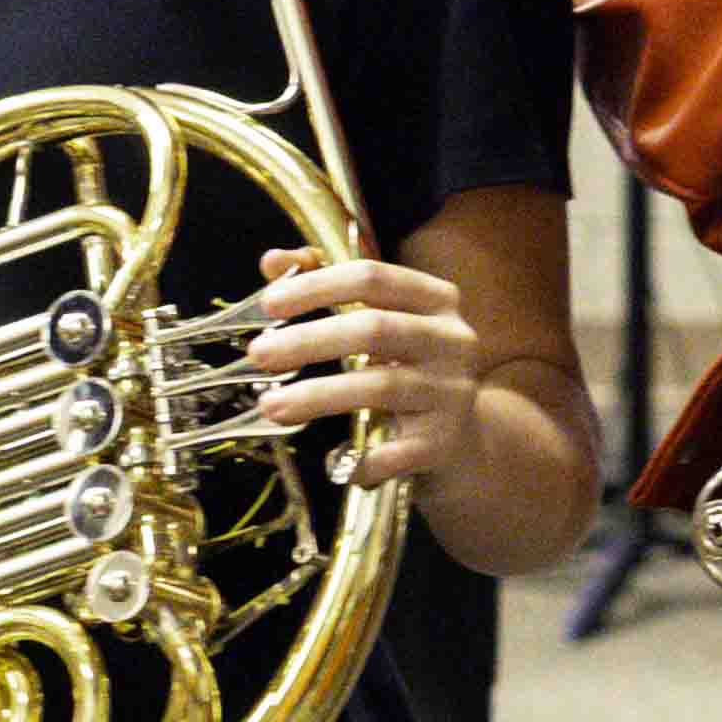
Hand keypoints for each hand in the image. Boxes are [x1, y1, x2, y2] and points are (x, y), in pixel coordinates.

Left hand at [245, 243, 483, 491]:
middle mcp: (452, 340)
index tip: (269, 303)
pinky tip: (330, 460)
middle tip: (259, 354)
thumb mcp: (379, 320)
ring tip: (271, 405)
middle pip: (375, 329)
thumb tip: (273, 261)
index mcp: (435, 300)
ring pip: (381, 387)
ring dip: (317, 396)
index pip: (373, 277)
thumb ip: (327, 287)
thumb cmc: (408, 368)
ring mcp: (453, 391)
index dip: (318, 286)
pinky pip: (395, 451)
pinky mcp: (445, 441)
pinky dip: (360, 456)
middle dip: (309, 340)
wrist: (462, 436)